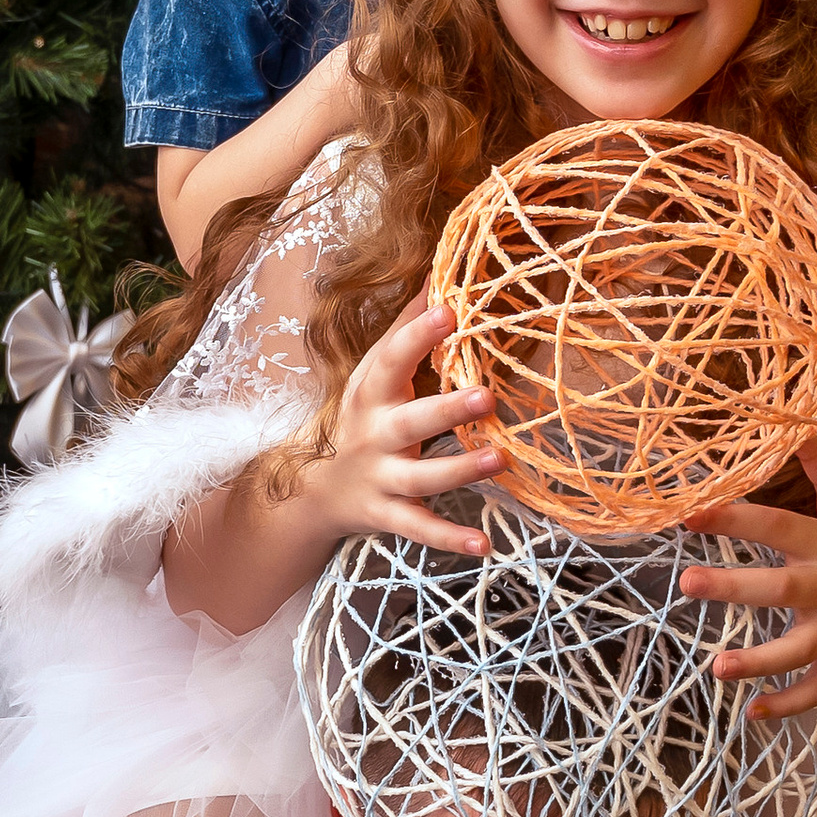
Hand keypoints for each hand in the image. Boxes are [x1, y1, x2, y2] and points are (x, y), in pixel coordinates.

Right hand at [304, 299, 500, 560]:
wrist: (316, 489)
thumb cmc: (363, 417)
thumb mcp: (374, 373)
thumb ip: (407, 328)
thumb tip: (439, 271)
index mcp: (372, 391)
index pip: (392, 357)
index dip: (419, 334)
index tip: (450, 310)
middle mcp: (374, 434)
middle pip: (410, 421)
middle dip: (447, 409)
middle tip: (488, 394)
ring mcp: (380, 477)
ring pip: (420, 477)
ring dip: (459, 470)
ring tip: (500, 458)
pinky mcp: (387, 514)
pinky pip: (419, 528)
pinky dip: (449, 540)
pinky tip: (484, 545)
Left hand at [681, 429, 816, 716]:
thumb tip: (799, 416)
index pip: (777, 525)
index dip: (735, 517)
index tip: (689, 512)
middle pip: (782, 588)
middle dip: (735, 587)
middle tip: (687, 582)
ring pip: (799, 650)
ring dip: (759, 662)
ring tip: (717, 668)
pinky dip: (789, 706)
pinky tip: (752, 714)